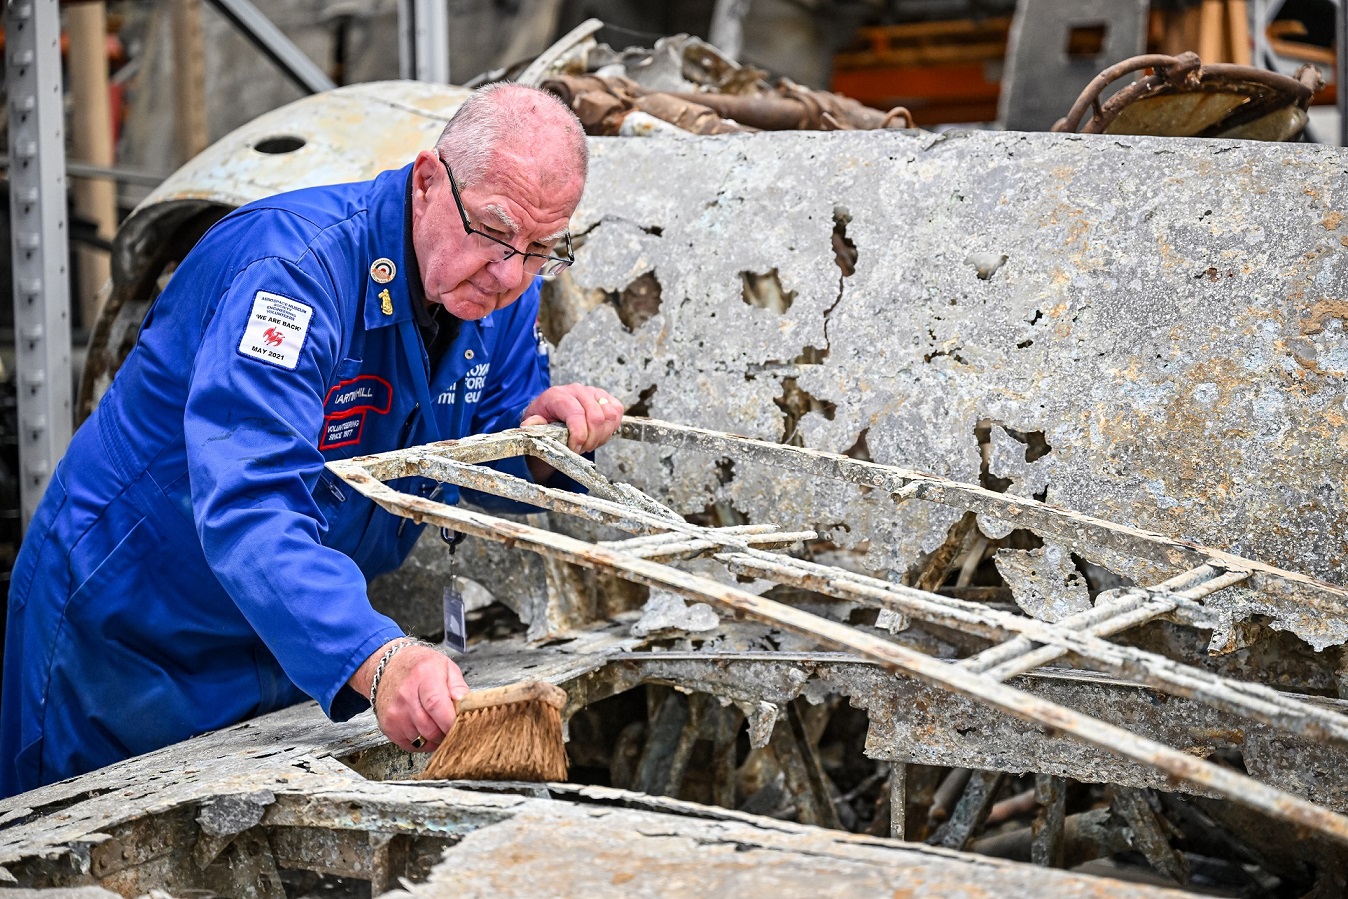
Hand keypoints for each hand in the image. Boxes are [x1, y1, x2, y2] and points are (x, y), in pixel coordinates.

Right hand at [355, 641, 469, 751]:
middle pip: (430, 728)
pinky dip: (422, 742)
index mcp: (424, 676)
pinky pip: (410, 745)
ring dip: (435, 739)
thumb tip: (467, 706)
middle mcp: (405, 695)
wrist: (388, 667)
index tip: (462, 727)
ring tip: (438, 724)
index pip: (437, 705)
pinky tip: (424, 728)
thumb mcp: (446, 667)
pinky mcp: (388, 726)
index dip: (451, 722)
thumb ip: (459, 688)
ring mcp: (394, 712)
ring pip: (422, 740)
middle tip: (453, 727)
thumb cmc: (420, 667)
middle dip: (446, 733)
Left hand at [521, 383, 623, 452]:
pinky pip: (617, 412)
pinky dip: (611, 428)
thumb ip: (533, 425)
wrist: (553, 413)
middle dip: (591, 440)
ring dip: (601, 435)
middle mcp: (577, 390)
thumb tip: (530, 425)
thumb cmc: (545, 419)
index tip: (574, 449)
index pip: (576, 414)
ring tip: (589, 442)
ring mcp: (593, 392)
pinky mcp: (606, 397)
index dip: (578, 436)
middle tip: (582, 449)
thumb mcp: (534, 424)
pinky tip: (598, 435)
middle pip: (596, 418)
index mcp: (557, 395)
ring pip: (610, 416)